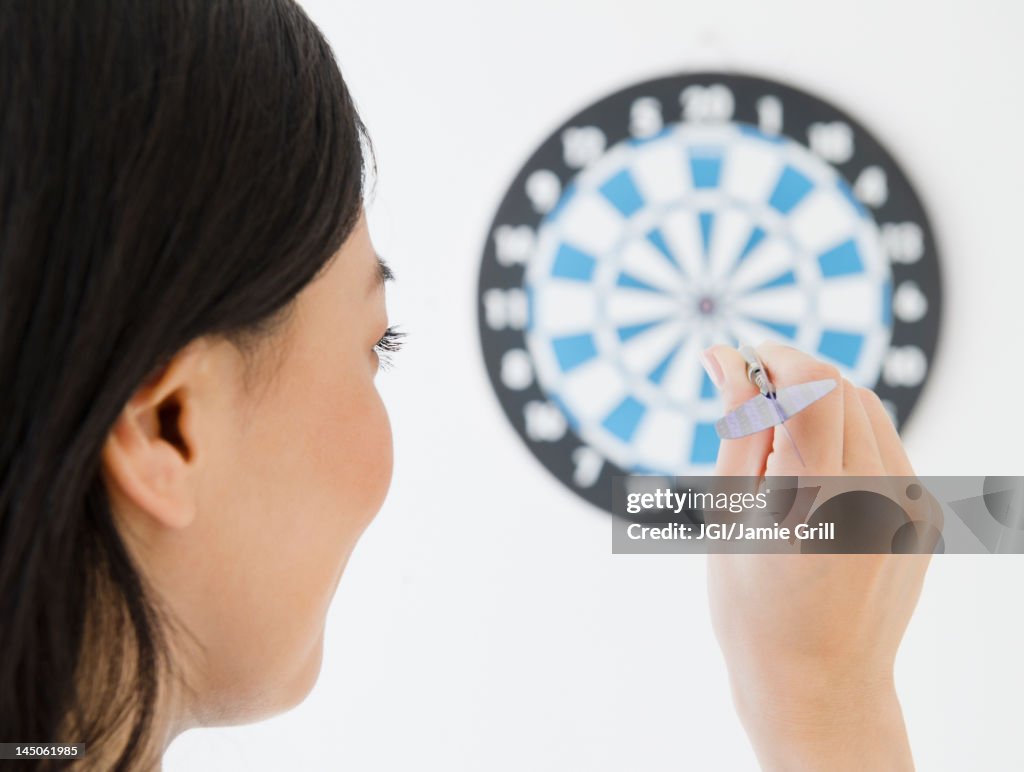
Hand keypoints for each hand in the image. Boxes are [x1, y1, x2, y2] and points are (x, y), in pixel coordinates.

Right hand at [702, 343, 930, 770]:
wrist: (818, 684)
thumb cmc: (752, 608)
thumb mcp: (728, 514)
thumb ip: (737, 427)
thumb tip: (725, 356)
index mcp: (819, 497)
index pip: (813, 384)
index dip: (773, 356)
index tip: (741, 360)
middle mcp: (879, 494)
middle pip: (842, 387)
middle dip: (791, 377)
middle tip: (750, 409)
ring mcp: (910, 505)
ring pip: (868, 409)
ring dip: (820, 405)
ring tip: (781, 453)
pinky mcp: (923, 514)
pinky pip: (886, 446)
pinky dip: (844, 439)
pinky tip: (814, 482)